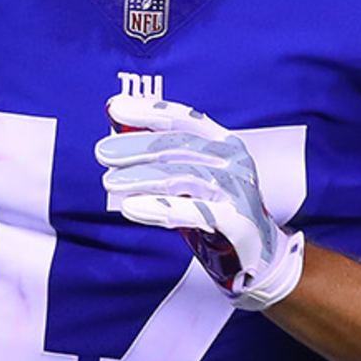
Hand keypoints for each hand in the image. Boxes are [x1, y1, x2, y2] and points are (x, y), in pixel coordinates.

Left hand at [95, 95, 304, 310]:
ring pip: (182, 177)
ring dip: (141, 178)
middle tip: (102, 153)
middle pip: (178, 147)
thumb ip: (163, 155)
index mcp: (223, 142)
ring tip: (110, 182)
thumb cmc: (218, 208)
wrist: (258, 252)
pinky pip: (195, 212)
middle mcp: (233, 160)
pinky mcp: (237, 221)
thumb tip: (118, 127)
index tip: (115, 108)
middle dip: (136, 147)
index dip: (148, 111)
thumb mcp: (192, 175)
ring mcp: (237, 190)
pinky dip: (160, 208)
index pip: (183, 119)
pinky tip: (132, 208)